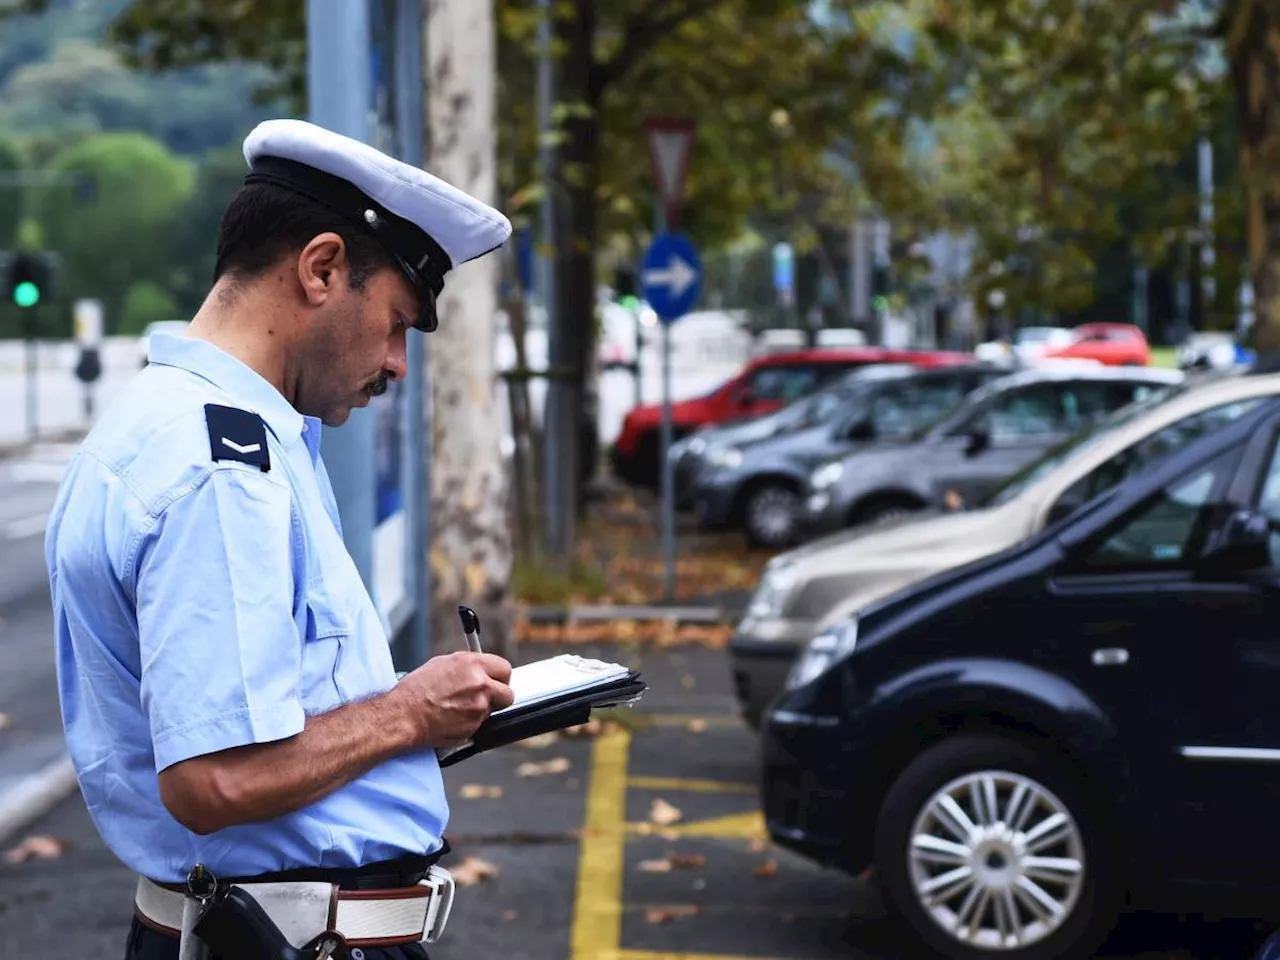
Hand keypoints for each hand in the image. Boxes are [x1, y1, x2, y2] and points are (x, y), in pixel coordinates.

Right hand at [392, 652, 513, 747]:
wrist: (403, 716)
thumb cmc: (416, 690)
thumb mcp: (442, 664)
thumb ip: (468, 666)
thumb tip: (480, 670)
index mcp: (473, 665)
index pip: (505, 669)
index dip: (500, 676)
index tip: (496, 681)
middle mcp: (480, 685)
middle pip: (508, 694)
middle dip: (499, 697)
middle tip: (485, 697)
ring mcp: (478, 708)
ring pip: (492, 711)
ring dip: (480, 710)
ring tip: (457, 707)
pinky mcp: (473, 728)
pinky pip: (479, 725)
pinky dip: (469, 723)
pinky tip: (451, 718)